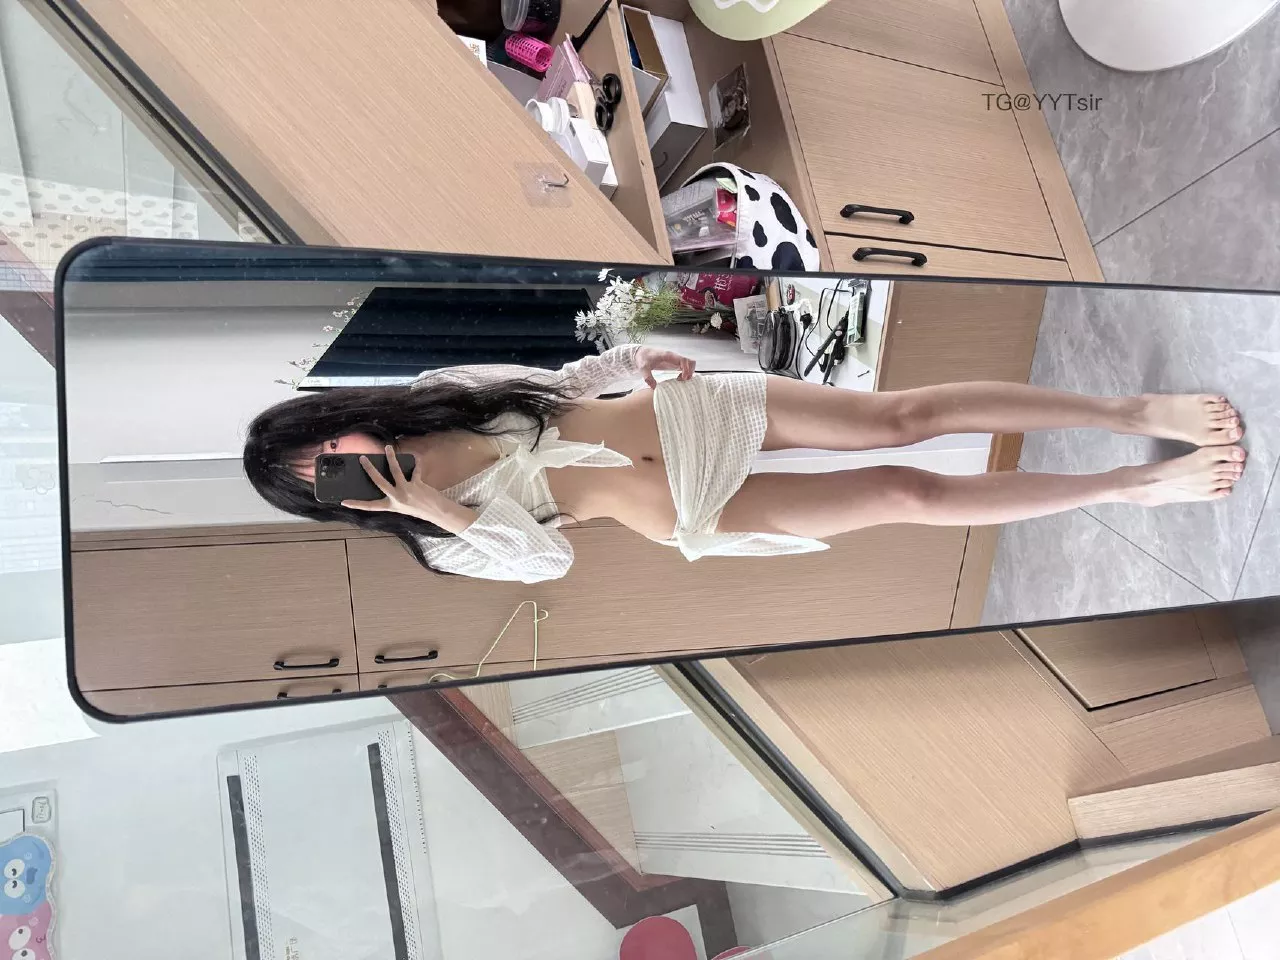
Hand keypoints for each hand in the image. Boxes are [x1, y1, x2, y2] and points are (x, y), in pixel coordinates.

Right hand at [343, 445, 476, 533]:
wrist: (437, 512)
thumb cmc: (417, 508)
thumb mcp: (401, 505)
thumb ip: (393, 494)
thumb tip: (384, 476)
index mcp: (390, 506)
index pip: (370, 506)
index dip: (357, 504)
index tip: (343, 501)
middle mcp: (396, 498)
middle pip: (379, 482)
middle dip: (370, 469)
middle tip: (362, 458)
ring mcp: (407, 491)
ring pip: (395, 471)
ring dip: (391, 458)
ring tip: (388, 448)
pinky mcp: (417, 484)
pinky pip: (416, 470)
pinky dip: (416, 463)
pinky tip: (416, 457)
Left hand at [636, 347, 695, 387]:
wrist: (641, 354)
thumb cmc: (643, 358)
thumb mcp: (643, 368)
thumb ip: (648, 377)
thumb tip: (654, 387)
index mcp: (668, 355)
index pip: (683, 359)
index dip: (686, 368)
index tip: (683, 377)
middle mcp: (674, 357)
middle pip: (690, 361)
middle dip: (690, 371)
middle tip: (683, 380)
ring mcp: (675, 360)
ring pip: (689, 364)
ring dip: (689, 372)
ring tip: (681, 380)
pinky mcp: (674, 363)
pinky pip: (685, 367)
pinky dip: (686, 373)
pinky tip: (679, 378)